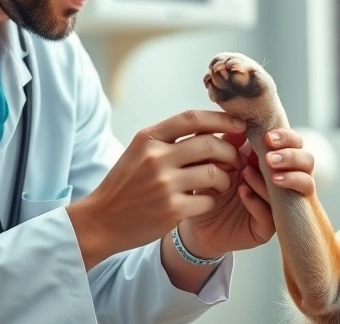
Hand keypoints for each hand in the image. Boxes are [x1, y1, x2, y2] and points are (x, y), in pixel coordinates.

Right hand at [66, 110, 246, 269]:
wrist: (101, 221)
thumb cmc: (126, 185)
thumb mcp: (140, 152)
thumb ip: (171, 140)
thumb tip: (214, 128)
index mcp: (148, 138)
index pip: (192, 118)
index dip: (221, 119)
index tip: (239, 125)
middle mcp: (155, 157)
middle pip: (210, 144)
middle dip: (230, 151)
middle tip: (235, 159)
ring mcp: (164, 184)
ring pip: (215, 174)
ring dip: (225, 179)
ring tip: (221, 183)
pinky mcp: (171, 210)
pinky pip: (208, 201)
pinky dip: (211, 201)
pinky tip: (203, 202)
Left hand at [177, 127, 315, 259]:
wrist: (198, 223)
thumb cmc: (210, 187)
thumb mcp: (216, 160)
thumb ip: (228, 142)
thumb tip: (240, 124)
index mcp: (272, 158)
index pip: (293, 141)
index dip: (286, 137)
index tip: (268, 137)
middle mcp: (283, 178)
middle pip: (307, 160)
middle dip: (291, 157)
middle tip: (270, 158)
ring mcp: (280, 203)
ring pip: (303, 186)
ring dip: (285, 178)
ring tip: (256, 174)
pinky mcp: (269, 226)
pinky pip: (273, 214)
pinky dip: (258, 201)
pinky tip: (243, 193)